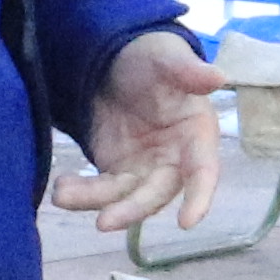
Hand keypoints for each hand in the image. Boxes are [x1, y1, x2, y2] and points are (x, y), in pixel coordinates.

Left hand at [57, 28, 226, 238]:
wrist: (117, 57)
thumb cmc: (153, 56)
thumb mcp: (168, 56)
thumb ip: (188, 70)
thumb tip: (218, 76)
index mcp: (197, 135)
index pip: (204, 171)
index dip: (199, 197)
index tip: (187, 223)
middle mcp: (175, 160)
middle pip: (158, 193)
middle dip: (133, 209)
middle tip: (105, 221)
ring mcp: (143, 169)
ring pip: (124, 196)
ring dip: (97, 202)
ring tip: (62, 195)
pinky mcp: (115, 170)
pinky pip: (100, 189)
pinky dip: (81, 193)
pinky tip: (61, 187)